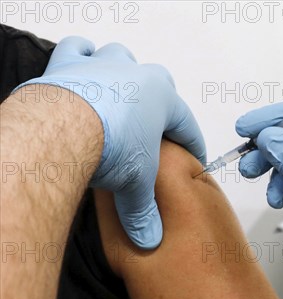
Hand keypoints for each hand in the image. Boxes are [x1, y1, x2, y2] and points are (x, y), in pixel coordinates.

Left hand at [16, 36, 205, 249]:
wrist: (64, 129)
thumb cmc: (110, 148)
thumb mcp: (135, 186)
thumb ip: (144, 212)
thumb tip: (150, 241)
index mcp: (163, 101)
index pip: (187, 125)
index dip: (193, 145)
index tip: (194, 158)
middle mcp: (138, 76)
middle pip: (159, 85)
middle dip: (160, 105)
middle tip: (153, 130)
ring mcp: (105, 66)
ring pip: (121, 58)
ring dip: (123, 72)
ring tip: (119, 94)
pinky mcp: (71, 64)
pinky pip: (79, 50)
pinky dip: (81, 56)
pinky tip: (82, 67)